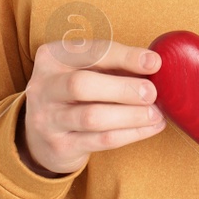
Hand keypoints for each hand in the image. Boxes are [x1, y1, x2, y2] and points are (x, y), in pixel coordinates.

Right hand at [15, 40, 166, 176]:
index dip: (124, 56)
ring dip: (130, 115)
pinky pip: (100, 140)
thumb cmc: (75, 95)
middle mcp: (43, 87)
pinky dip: (131, 133)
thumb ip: (114, 65)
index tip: (154, 62)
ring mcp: (48, 119)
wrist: (42, 137)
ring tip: (156, 114)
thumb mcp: (86, 71)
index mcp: (52, 58)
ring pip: (92, 117)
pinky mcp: (60, 146)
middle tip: (152, 93)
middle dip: (122, 88)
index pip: (89, 52)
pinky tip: (151, 127)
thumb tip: (155, 64)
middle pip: (82, 85)